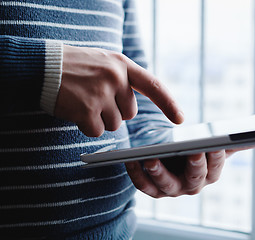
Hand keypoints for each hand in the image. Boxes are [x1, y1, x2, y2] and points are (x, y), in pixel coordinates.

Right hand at [54, 45, 183, 136]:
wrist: (42, 65)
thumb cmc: (73, 66)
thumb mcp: (104, 62)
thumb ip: (122, 79)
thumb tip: (131, 108)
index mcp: (122, 65)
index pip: (153, 85)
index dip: (168, 103)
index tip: (180, 118)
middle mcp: (116, 78)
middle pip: (129, 113)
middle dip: (114, 112)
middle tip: (95, 99)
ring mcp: (101, 94)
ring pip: (113, 124)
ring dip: (99, 119)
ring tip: (83, 101)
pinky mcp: (87, 109)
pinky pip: (96, 131)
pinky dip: (86, 126)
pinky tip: (75, 111)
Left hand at [126, 150, 231, 197]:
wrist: (176, 159)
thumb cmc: (198, 150)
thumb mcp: (216, 146)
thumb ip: (238, 142)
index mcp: (210, 174)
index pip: (216, 167)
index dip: (216, 157)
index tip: (214, 144)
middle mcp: (193, 185)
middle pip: (195, 178)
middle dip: (195, 165)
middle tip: (192, 151)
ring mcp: (172, 189)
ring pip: (167, 185)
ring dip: (159, 173)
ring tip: (151, 159)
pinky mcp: (154, 190)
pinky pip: (144, 186)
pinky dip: (137, 175)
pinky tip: (131, 160)